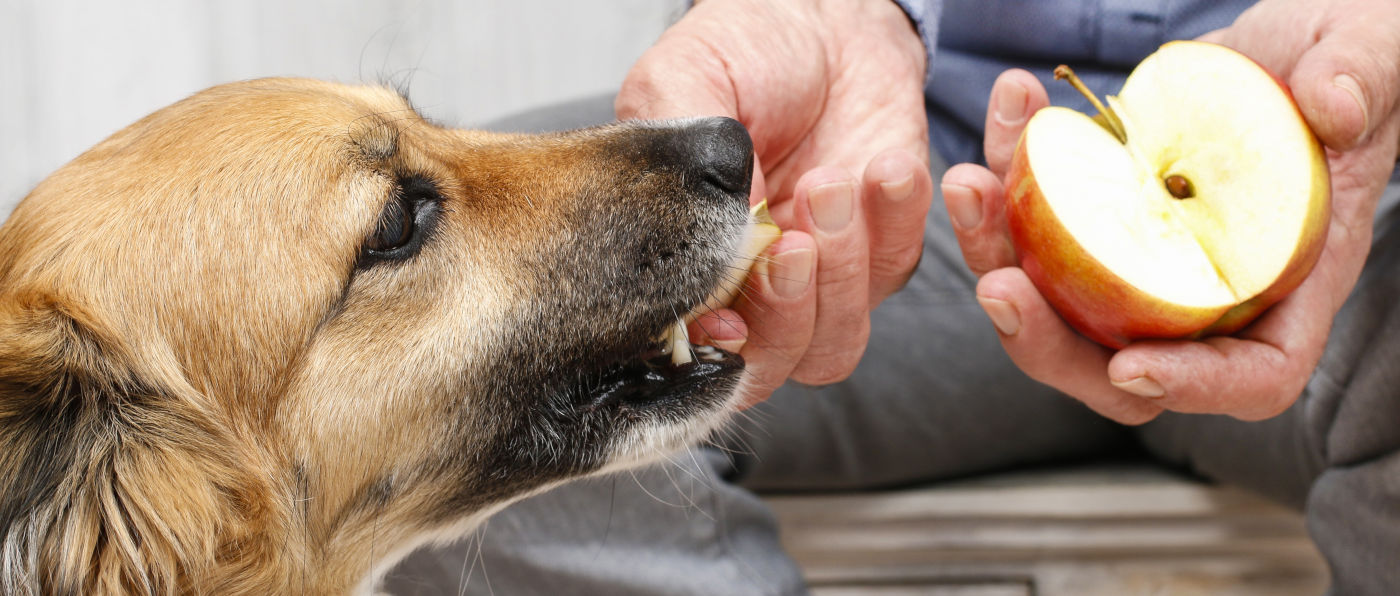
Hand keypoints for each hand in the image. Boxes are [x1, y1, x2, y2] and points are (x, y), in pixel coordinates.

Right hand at [617, 0, 933, 404]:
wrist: (823, 17)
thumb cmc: (741, 52)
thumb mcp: (680, 87)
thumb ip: (680, 169)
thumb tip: (710, 250)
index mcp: (687, 265)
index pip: (694, 350)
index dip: (714, 353)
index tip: (728, 320)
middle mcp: (752, 288)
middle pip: (772, 364)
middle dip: (786, 311)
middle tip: (794, 240)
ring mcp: (823, 279)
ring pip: (836, 341)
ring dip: (841, 270)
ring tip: (832, 181)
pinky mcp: (886, 249)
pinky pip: (896, 270)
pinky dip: (896, 223)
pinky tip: (885, 167)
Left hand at [941, 0, 1399, 423]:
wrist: (1289, 47)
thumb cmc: (1350, 62)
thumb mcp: (1374, 54)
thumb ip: (1363, 80)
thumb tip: (1335, 109)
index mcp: (1289, 281)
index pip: (1250, 375)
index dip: (1191, 387)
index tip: (1131, 368)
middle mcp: (1205, 290)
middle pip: (1118, 365)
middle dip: (1047, 339)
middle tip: (998, 284)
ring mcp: (1142, 260)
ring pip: (1055, 298)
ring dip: (996, 248)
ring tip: (971, 184)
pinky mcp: (1097, 216)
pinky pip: (1036, 222)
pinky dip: (1008, 175)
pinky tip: (1009, 111)